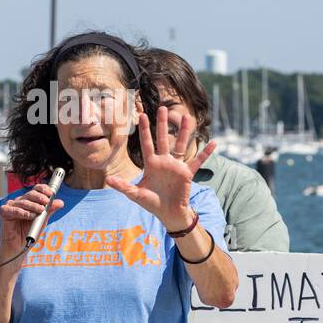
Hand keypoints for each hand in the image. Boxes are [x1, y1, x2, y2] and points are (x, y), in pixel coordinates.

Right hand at [0, 184, 63, 266]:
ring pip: (23, 202)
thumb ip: (49, 210)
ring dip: (33, 206)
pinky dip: (23, 212)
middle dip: (40, 197)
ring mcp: (11, 206)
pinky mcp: (4, 212)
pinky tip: (30, 216)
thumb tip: (60, 202)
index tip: (51, 193)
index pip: (36, 190)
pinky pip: (14, 210)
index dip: (43, 189)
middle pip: (30, 194)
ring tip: (41, 210)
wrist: (19, 247)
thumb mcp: (42, 220)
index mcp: (28, 201)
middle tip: (47, 202)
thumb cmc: (29, 233)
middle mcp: (19, 201)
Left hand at [106, 106, 214, 228]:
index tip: (143, 115)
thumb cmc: (152, 203)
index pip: (147, 144)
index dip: (145, 130)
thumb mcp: (136, 194)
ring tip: (186, 117)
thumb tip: (108, 181)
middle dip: (162, 124)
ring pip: (180, 145)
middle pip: (163, 139)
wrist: (168, 214)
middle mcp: (164, 161)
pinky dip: (205, 153)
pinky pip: (197, 161)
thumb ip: (123, 187)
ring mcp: (176, 166)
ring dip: (184, 131)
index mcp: (151, 164)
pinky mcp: (187, 173)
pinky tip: (213, 143)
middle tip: (162, 108)